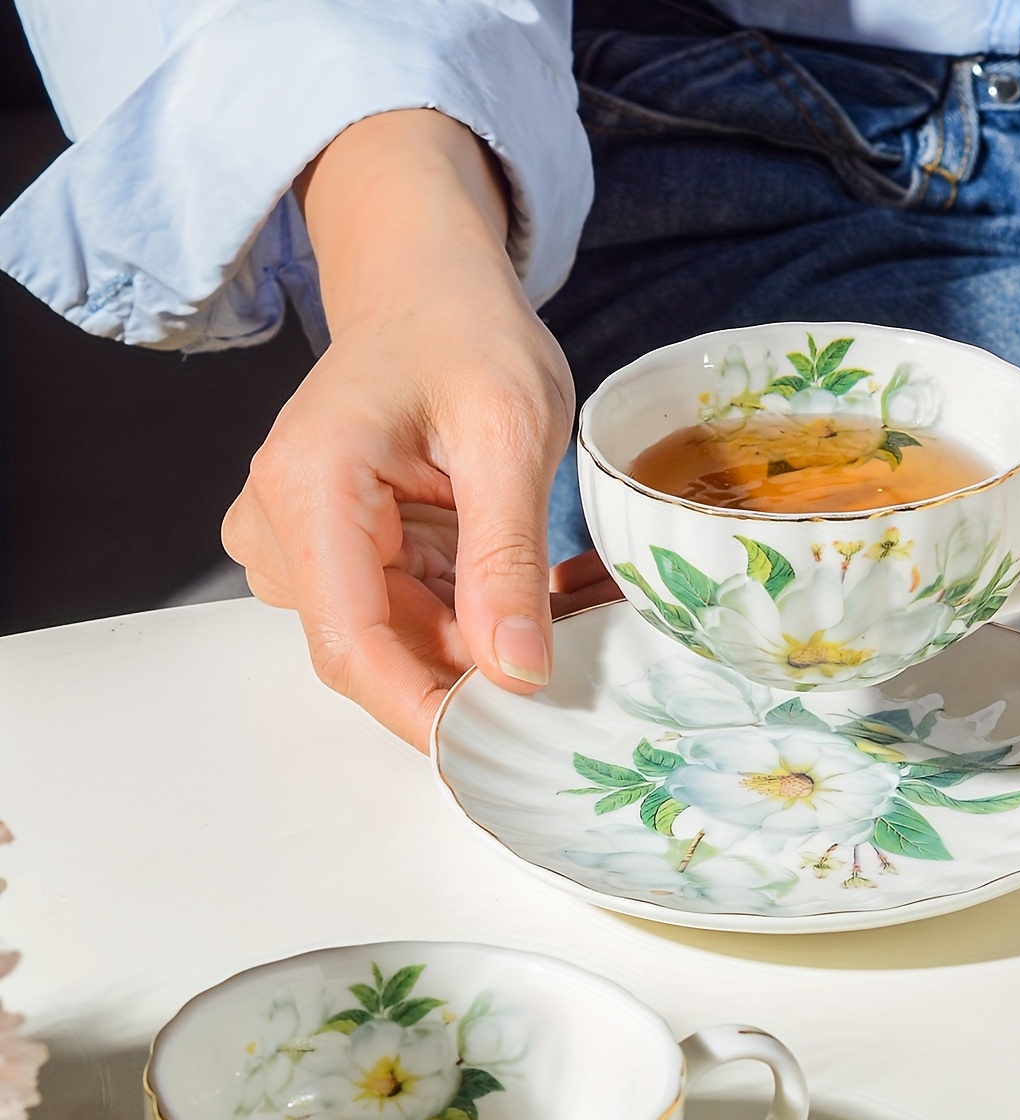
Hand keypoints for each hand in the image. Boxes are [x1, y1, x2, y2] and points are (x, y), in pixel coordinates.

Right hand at [222, 112, 617, 749]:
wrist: (425, 289)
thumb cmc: (465, 334)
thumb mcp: (511, 434)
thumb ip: (507, 557)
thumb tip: (516, 673)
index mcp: (310, 484)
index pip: (353, 643)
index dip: (424, 711)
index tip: (498, 750)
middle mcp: (278, 521)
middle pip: (370, 650)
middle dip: (463, 670)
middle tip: (561, 652)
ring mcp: (293, 539)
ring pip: (387, 639)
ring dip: (467, 638)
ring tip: (540, 592)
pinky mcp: (323, 549)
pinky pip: (391, 615)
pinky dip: (456, 614)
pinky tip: (501, 581)